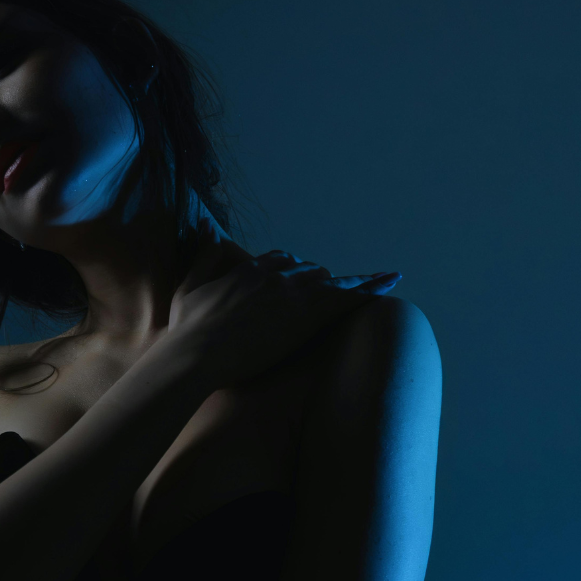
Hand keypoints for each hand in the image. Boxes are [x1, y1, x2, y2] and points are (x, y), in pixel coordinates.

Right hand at [165, 242, 399, 388]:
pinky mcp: (308, 314)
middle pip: (308, 271)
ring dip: (347, 285)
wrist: (196, 354)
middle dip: (317, 282)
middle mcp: (276, 276)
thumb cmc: (188, 330)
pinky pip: (350, 296)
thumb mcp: (188, 286)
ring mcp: (294, 293)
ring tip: (377, 282)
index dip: (290, 272)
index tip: (296, 284)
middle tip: (328, 298)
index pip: (281, 261)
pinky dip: (373, 286)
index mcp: (250, 269)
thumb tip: (205, 226)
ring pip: (330, 281)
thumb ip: (203, 255)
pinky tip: (392, 281)